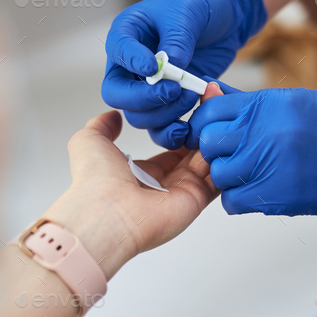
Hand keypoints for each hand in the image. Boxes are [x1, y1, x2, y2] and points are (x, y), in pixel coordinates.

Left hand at [45, 105, 219, 278]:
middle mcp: (166, 183)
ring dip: (216, 138)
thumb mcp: (90, 141)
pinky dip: (225, 157)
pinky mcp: (197, 199)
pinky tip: (227, 132)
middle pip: (194, 153)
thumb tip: (112, 116)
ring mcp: (183, 192)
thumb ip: (102, 126)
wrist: (107, 212)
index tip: (191, 107)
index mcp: (143, 171)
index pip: (172, 147)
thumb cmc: (95, 180)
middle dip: (203, 129)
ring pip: (208, 161)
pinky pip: (218, 178)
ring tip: (222, 112)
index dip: (183, 127)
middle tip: (212, 105)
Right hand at [101, 0, 265, 149]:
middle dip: (145, 99)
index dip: (133, 63)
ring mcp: (146, 88)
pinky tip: (188, 128)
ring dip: (164, 115)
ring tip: (190, 98)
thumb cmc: (200, 4)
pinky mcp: (166, 104)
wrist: (223, 18)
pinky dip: (171, 133)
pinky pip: (159, 129)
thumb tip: (168, 68)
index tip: (153, 67)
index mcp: (127, 34)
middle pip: (119, 95)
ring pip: (139, 117)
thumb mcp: (188, 12)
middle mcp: (130, 65)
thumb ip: (177, 40)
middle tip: (174, 91)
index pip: (117, 52)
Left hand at [187, 87, 316, 216]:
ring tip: (250, 174)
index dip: (205, 124)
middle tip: (231, 155)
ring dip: (229, 177)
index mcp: (265, 105)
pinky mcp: (276, 195)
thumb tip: (210, 93)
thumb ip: (247, 104)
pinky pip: (234, 202)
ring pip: (219, 175)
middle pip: (209, 144)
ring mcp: (268, 164)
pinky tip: (256, 191)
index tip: (212, 132)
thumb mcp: (290, 101)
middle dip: (214, 151)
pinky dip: (239, 200)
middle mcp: (262, 132)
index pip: (209, 111)